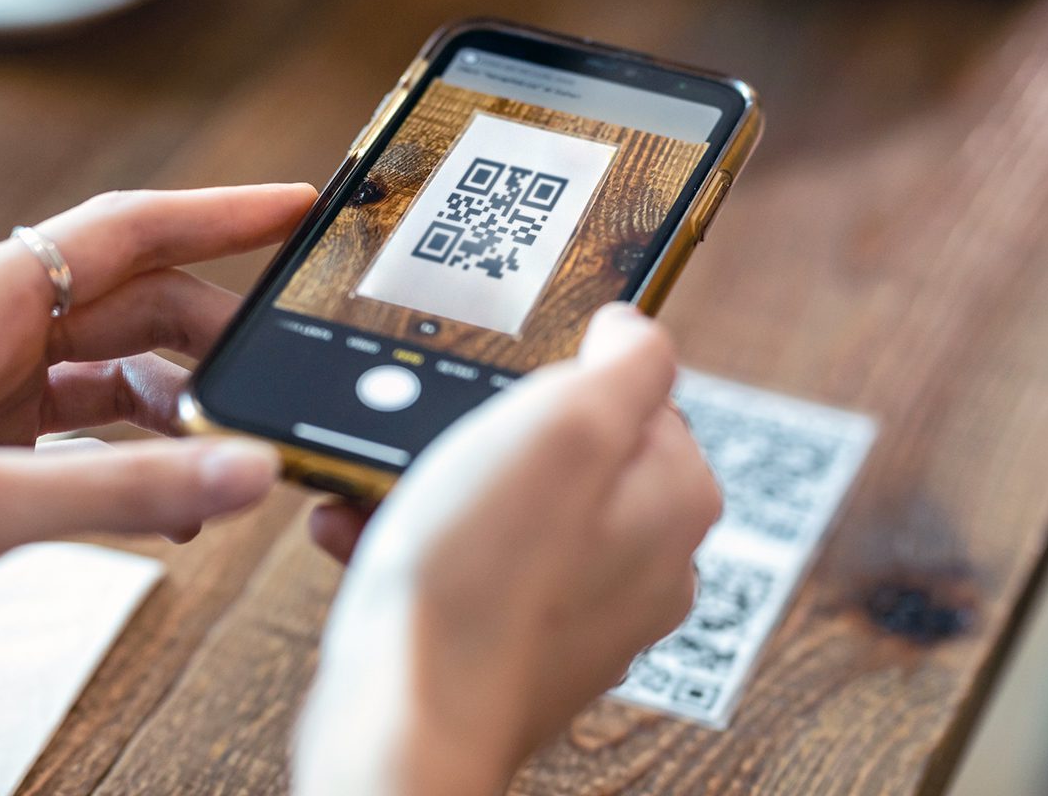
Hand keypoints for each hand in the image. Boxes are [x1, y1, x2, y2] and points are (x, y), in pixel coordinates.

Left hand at [0, 184, 316, 716]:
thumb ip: (124, 490)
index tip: (296, 210)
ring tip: (232, 455)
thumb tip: (248, 469)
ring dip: (187, 407)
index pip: (128, 231)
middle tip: (284, 376)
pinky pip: (102, 431)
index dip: (221, 214)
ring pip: (127, 368)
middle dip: (219, 335)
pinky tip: (178, 503)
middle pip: (140, 302)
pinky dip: (151, 457)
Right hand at [294, 304, 719, 795]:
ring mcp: (584, 607)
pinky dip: (422, 542)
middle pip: (566, 451)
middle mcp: (646, 559)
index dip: (560, 381)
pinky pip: (474, 562)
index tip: (504, 396)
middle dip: (485, 435)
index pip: (637, 393)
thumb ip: (625, 362)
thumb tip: (634, 329)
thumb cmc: (479, 579)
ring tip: (386, 492)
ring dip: (438, 486)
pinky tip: (372, 538)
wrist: (406, 719)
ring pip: (509, 506)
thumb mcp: (564, 425)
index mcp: (675, 498)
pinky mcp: (521, 640)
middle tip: (433, 440)